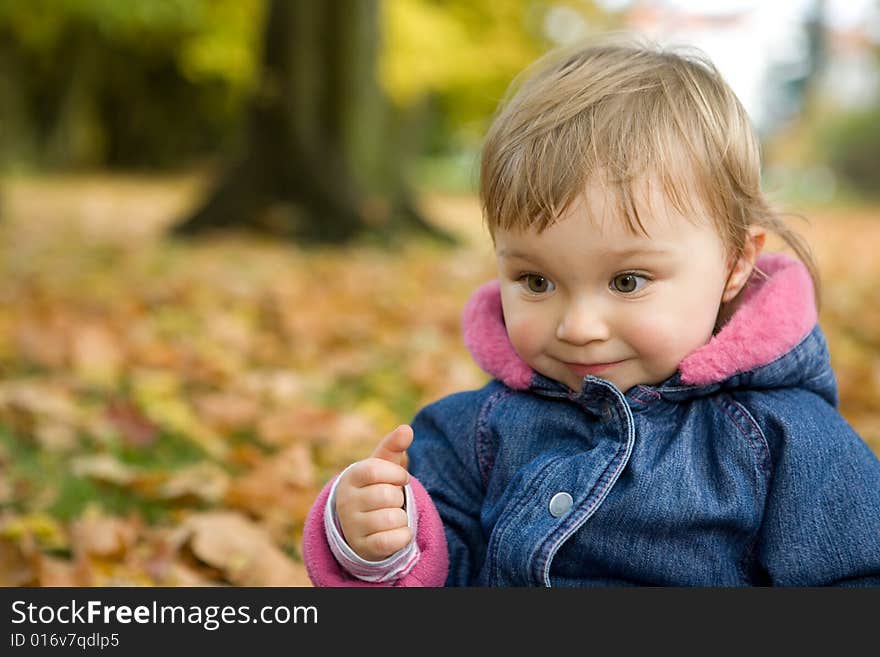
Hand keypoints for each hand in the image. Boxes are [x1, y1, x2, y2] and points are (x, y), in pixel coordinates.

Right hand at [335, 424, 413, 560]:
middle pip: (386, 495)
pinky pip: (392, 541)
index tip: (401, 478)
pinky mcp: (363, 548)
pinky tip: (397, 533)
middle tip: (392, 501)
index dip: (395, 473)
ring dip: (402, 517)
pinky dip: (403, 536)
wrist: (361, 524)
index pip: (374, 469)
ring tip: (392, 517)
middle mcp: (346, 502)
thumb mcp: (382, 466)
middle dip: (399, 497)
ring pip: (392, 518)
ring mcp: (352, 526)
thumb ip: (393, 446)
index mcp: (350, 477)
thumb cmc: (376, 487)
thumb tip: (407, 428)